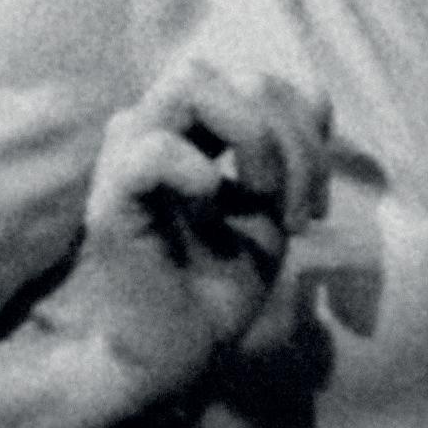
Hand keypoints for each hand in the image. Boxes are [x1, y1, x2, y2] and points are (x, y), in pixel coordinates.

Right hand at [38, 57, 332, 418]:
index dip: (309, 133)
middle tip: (301, 213)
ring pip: (192, 82)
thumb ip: (292, 149)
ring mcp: (128, 154)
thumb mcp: (274, 208)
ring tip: (264, 203)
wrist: (177, 353)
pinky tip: (210, 211)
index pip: (263, 81)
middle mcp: (157, 124)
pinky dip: (196, 174)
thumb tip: (316, 96)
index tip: (315, 210)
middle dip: (292, 138)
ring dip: (255, 142)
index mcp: (194, 125)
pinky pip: (152, 151)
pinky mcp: (111, 199)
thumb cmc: (219, 281)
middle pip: (237, 74)